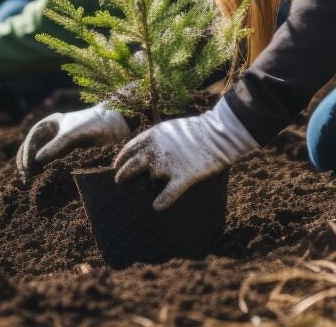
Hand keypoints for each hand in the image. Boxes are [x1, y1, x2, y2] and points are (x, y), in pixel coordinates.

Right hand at [16, 103, 130, 179]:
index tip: (26, 166)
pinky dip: (48, 171)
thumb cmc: (94, 123)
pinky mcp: (72, 155)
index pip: (33, 137)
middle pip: (34, 147)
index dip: (26, 151)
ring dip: (35, 168)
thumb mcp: (72, 134)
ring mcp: (63, 144)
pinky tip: (44, 181)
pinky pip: (56, 163)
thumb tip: (36, 161)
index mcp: (52, 123)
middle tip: (23, 177)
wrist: (117, 125)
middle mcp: (55, 133)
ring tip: (29, 182)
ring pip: (43, 157)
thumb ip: (55, 146)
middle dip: (27, 161)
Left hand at [113, 100, 258, 210]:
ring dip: (150, 185)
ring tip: (148, 193)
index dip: (121, 159)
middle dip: (123, 175)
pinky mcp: (184, 176)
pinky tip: (157, 207)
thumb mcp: (171, 128)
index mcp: (154, 135)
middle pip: (132, 166)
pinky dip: (162, 201)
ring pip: (152, 179)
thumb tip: (147, 151)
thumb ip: (157, 140)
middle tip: (119, 182)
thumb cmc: (197, 130)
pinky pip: (169, 193)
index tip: (116, 166)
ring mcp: (170, 164)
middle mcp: (158, 150)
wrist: (219, 132)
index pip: (130, 149)